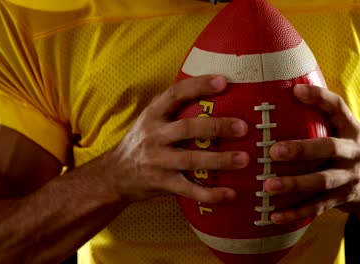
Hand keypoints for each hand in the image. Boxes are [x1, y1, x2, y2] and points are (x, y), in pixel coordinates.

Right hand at [108, 75, 248, 202]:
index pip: (175, 94)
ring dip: (219, 160)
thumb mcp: (150, 118)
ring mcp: (158, 161)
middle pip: (187, 129)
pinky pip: (189, 190)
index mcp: (153, 115)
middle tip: (242, 127)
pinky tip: (230, 193)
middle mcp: (154, 136)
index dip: (199, 86)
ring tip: (244, 159)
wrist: (115, 174)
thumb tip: (214, 88)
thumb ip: (173, 107)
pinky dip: (210, 194)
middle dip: (216, 127)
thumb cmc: (141, 141)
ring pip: (190, 160)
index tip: (223, 81)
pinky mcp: (162, 184)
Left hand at [264, 84, 359, 223]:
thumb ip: (319, 116)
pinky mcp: (342, 200)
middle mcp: (353, 152)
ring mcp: (349, 178)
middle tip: (273, 151)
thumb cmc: (345, 151)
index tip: (295, 91)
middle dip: (301, 149)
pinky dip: (295, 213)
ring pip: (322, 182)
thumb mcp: (341, 131)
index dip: (319, 98)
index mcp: (350, 130)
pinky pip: (317, 208)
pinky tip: (274, 215)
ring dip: (294, 184)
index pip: (339, 108)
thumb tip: (284, 92)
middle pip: (329, 148)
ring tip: (268, 186)